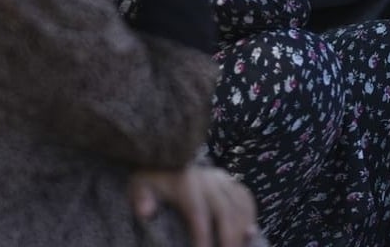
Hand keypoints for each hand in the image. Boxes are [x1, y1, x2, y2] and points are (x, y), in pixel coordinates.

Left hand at [129, 166, 259, 246]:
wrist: (167, 152)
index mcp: (186, 183)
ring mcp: (221, 178)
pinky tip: (249, 229)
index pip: (198, 213)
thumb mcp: (140, 184)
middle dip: (229, 237)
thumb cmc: (154, 177)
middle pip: (225, 211)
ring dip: (243, 228)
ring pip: (239, 204)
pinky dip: (250, 213)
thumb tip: (146, 213)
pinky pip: (245, 195)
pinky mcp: (228, 178)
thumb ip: (141, 198)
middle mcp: (208, 180)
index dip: (202, 235)